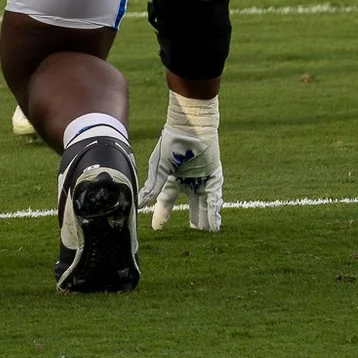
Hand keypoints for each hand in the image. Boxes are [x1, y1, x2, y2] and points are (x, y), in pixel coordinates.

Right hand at [141, 115, 222, 232]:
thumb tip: (142, 203)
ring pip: (204, 201)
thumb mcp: (159, 166)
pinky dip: (214, 208)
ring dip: (207, 216)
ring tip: (208, 230)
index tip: (157, 227)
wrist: (190, 127)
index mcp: (172, 178)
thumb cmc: (172, 143)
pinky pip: (214, 194)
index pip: (167, 201)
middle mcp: (188, 180)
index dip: (162, 214)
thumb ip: (154, 185)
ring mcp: (202, 177)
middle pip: (192, 203)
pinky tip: (215, 220)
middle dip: (194, 216)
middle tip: (196, 230)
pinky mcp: (213, 174)